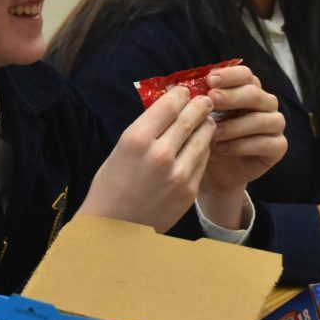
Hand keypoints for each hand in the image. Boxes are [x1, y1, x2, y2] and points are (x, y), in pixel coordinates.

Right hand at [80, 86, 214, 231]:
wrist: (115, 229)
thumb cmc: (112, 186)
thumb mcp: (121, 149)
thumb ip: (146, 128)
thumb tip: (168, 107)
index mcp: (137, 140)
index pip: (168, 106)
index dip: (179, 94)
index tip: (183, 90)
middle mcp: (159, 154)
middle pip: (189, 118)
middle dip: (199, 105)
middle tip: (204, 99)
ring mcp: (177, 174)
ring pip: (202, 138)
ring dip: (206, 125)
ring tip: (207, 119)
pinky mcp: (189, 190)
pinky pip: (202, 160)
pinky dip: (203, 148)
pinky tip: (201, 143)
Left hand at [197, 65, 286, 228]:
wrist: (213, 171)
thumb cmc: (205, 137)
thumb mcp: (199, 117)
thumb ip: (198, 100)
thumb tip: (183, 86)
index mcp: (248, 89)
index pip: (246, 75)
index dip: (230, 75)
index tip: (210, 80)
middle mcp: (266, 103)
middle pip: (255, 94)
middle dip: (231, 96)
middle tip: (211, 100)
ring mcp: (275, 124)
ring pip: (261, 119)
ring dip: (235, 125)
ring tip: (213, 133)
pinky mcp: (279, 146)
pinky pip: (266, 143)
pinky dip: (243, 145)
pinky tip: (223, 149)